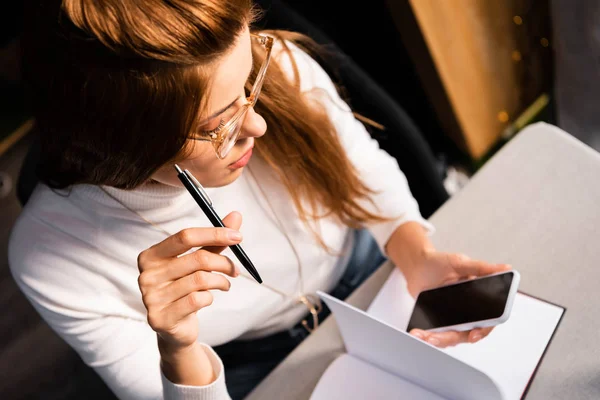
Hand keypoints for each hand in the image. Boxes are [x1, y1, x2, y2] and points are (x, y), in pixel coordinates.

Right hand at [137, 212, 242, 350]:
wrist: (174, 327)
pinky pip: (196, 300)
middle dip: (224, 263)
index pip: (185, 236)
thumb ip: (215, 241)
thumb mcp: (199, 263)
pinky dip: (209, 298)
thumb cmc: (186, 288)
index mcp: (151, 255)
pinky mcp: (160, 318)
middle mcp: (146, 274)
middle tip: (236, 269)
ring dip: (220, 282)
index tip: (238, 236)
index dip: (214, 234)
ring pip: (200, 281)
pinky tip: (207, 299)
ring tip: (225, 284)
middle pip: (197, 259)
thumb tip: (236, 215)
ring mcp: (150, 297)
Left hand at [406, 251, 510, 347]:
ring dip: (438, 339)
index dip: (482, 330)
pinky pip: (438, 335)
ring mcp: (453, 318)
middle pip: (466, 333)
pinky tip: (419, 334)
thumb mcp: (459, 263)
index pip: (487, 320)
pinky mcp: (439, 321)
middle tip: (436, 336)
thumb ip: (481, 268)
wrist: (417, 265)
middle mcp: (468, 311)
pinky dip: (429, 336)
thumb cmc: (439, 262)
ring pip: (452, 337)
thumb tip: (505, 268)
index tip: (473, 335)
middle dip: (451, 338)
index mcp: (478, 298)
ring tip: (425, 335)